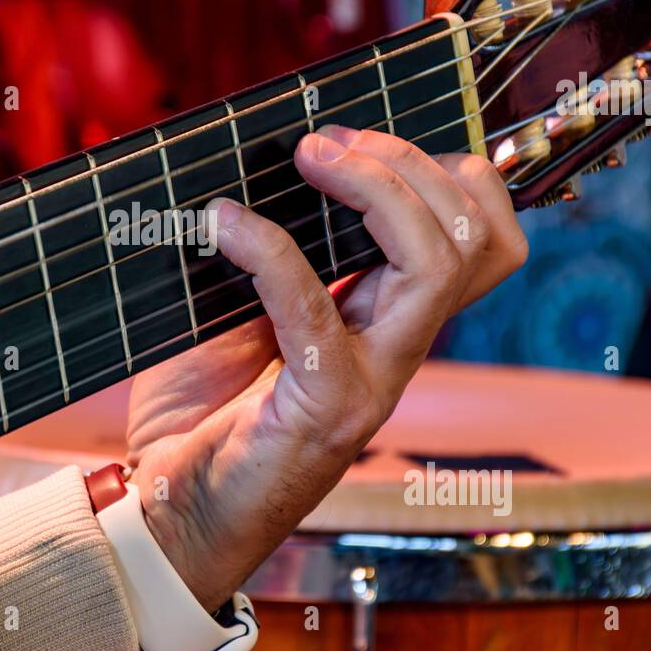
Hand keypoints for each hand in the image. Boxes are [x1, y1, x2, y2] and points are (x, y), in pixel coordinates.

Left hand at [126, 126, 527, 610]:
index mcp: (389, 318)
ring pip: (435, 266)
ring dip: (375, 190)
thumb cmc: (201, 407)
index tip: (354, 139)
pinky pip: (316, 312)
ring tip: (306, 159)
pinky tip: (221, 225)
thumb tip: (249, 167)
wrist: (169, 511)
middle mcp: (398, 348)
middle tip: (324, 145)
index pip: (482, 240)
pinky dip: (270, 252)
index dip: (445, 173)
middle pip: (472, 239)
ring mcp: (371, 382)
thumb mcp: (243, 307)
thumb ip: (271, 251)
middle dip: (406, 165)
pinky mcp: (323, 411)